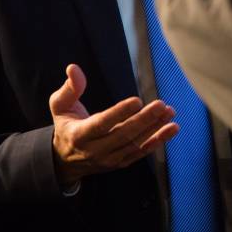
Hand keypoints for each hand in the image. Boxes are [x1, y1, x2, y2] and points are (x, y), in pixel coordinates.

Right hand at [49, 63, 178, 186]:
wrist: (65, 160)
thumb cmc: (66, 125)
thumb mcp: (60, 106)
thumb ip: (70, 88)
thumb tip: (73, 68)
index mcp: (79, 135)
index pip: (102, 124)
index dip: (120, 113)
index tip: (137, 100)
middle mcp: (95, 150)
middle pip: (123, 135)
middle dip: (144, 120)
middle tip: (161, 104)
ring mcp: (109, 159)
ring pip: (135, 145)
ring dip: (155, 129)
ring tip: (170, 113)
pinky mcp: (120, 163)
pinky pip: (141, 153)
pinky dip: (158, 141)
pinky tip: (171, 129)